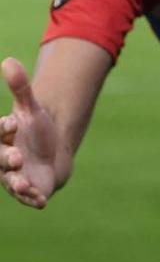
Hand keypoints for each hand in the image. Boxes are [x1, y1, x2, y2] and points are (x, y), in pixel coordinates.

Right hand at [1, 58, 58, 207]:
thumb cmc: (37, 131)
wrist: (53, 154)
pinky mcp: (30, 191)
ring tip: (24, 183)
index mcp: (2, 139)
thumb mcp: (31, 109)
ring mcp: (15, 177)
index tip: (11, 122)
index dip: (1, 129)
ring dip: (16, 183)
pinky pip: (28, 197)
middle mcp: (3, 160)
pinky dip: (33, 200)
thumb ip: (20, 88)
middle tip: (16, 156)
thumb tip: (8, 59)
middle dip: (5, 158)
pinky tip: (41, 201)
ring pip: (11, 182)